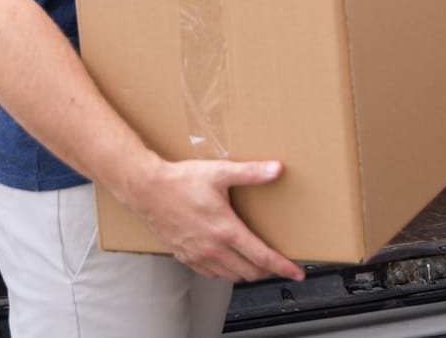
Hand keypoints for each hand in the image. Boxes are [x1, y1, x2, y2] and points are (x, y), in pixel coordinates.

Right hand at [123, 158, 304, 282]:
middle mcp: (213, 248)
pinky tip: (227, 260)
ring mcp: (198, 255)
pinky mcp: (185, 256)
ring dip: (246, 272)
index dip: (283, 267)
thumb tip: (277, 169)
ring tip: (255, 261)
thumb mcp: (220, 173)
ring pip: (231, 276)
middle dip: (267, 270)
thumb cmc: (182, 181)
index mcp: (226, 230)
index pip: (262, 257)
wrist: (147, 190)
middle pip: (249, 272)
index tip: (297, 272)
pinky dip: (225, 271)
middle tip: (278, 262)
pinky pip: (211, 273)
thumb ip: (251, 173)